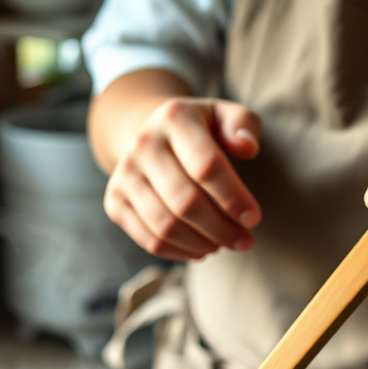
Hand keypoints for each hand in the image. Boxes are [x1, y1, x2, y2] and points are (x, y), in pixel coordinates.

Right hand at [103, 98, 261, 259]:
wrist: (150, 137)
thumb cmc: (199, 132)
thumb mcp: (223, 116)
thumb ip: (243, 125)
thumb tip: (248, 149)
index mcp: (173, 117)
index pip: (207, 166)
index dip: (233, 198)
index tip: (253, 219)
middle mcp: (142, 145)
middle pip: (185, 202)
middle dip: (221, 229)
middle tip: (244, 242)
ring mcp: (123, 175)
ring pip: (166, 226)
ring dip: (202, 244)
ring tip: (223, 245)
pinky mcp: (115, 203)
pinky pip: (149, 240)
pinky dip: (180, 252)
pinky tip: (202, 250)